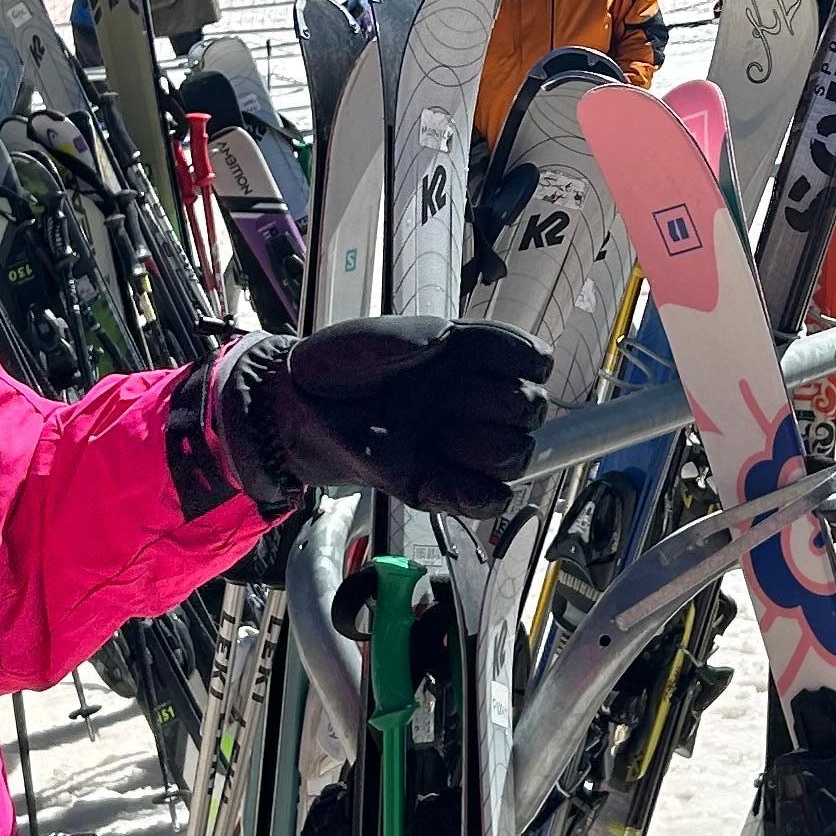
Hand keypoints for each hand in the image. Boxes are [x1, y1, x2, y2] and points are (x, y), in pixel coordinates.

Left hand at [238, 316, 547, 517]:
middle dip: (495, 404)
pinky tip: (439, 470)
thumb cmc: (339, 367)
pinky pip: (489, 499)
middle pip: (533, 410)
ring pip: (517, 456)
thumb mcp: (374, 340)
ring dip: (482, 447)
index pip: (535, 361)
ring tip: (435, 434)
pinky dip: (475, 493)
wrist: (300, 409)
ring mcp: (460, 444)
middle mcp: (474, 400)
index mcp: (470, 357)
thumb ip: (413, 336)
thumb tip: (445, 341)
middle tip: (445, 397)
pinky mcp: (439, 484)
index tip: (477, 358)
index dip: (520, 362)